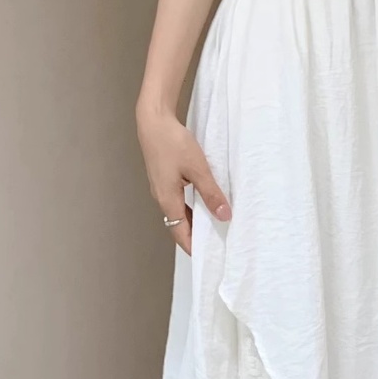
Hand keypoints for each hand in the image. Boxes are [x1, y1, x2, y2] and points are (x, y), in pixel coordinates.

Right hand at [136, 111, 230, 255]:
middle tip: (217, 246)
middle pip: (179, 226)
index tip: (209, 258)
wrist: (153, 120)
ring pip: (179, 213)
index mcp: (167, 199)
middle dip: (196, 238)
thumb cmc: (173, 142)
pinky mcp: (165, 179)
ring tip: (215, 228)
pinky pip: (179, 201)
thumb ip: (211, 193)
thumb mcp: (198, 168)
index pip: (181, 233)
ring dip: (195, 222)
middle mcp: (162, 198)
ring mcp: (162, 188)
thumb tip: (224, 216)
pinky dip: (192, 208)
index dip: (194, 247)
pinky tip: (205, 204)